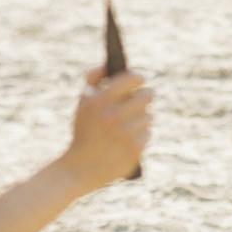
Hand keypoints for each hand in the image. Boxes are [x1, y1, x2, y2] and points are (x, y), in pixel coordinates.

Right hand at [59, 67, 152, 192]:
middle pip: (148, 95)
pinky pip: (148, 133)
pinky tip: (130, 137)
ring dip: (142, 117)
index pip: (133, 78)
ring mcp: (126, 133)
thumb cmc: (83, 131)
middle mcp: (114, 115)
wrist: (81, 168)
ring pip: (149, 115)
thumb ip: (94, 77)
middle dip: (144, 96)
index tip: (140, 79)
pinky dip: (141, 134)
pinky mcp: (136, 149)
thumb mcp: (82, 102)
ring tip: (130, 122)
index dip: (139, 77)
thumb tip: (109, 63)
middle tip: (141, 98)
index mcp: (100, 101)